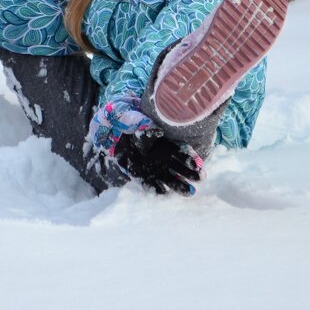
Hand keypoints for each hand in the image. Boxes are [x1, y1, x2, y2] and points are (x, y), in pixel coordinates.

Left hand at [84, 96, 204, 195]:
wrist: (109, 130)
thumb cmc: (123, 119)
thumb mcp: (129, 117)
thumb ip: (142, 123)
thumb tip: (157, 130)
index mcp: (165, 141)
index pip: (182, 151)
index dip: (191, 157)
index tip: (198, 164)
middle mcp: (164, 157)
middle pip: (182, 167)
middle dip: (192, 173)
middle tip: (200, 179)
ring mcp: (155, 168)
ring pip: (172, 179)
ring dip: (181, 186)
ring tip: (191, 192)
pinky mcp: (143, 177)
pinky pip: (153, 186)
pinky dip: (159, 190)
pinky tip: (165, 193)